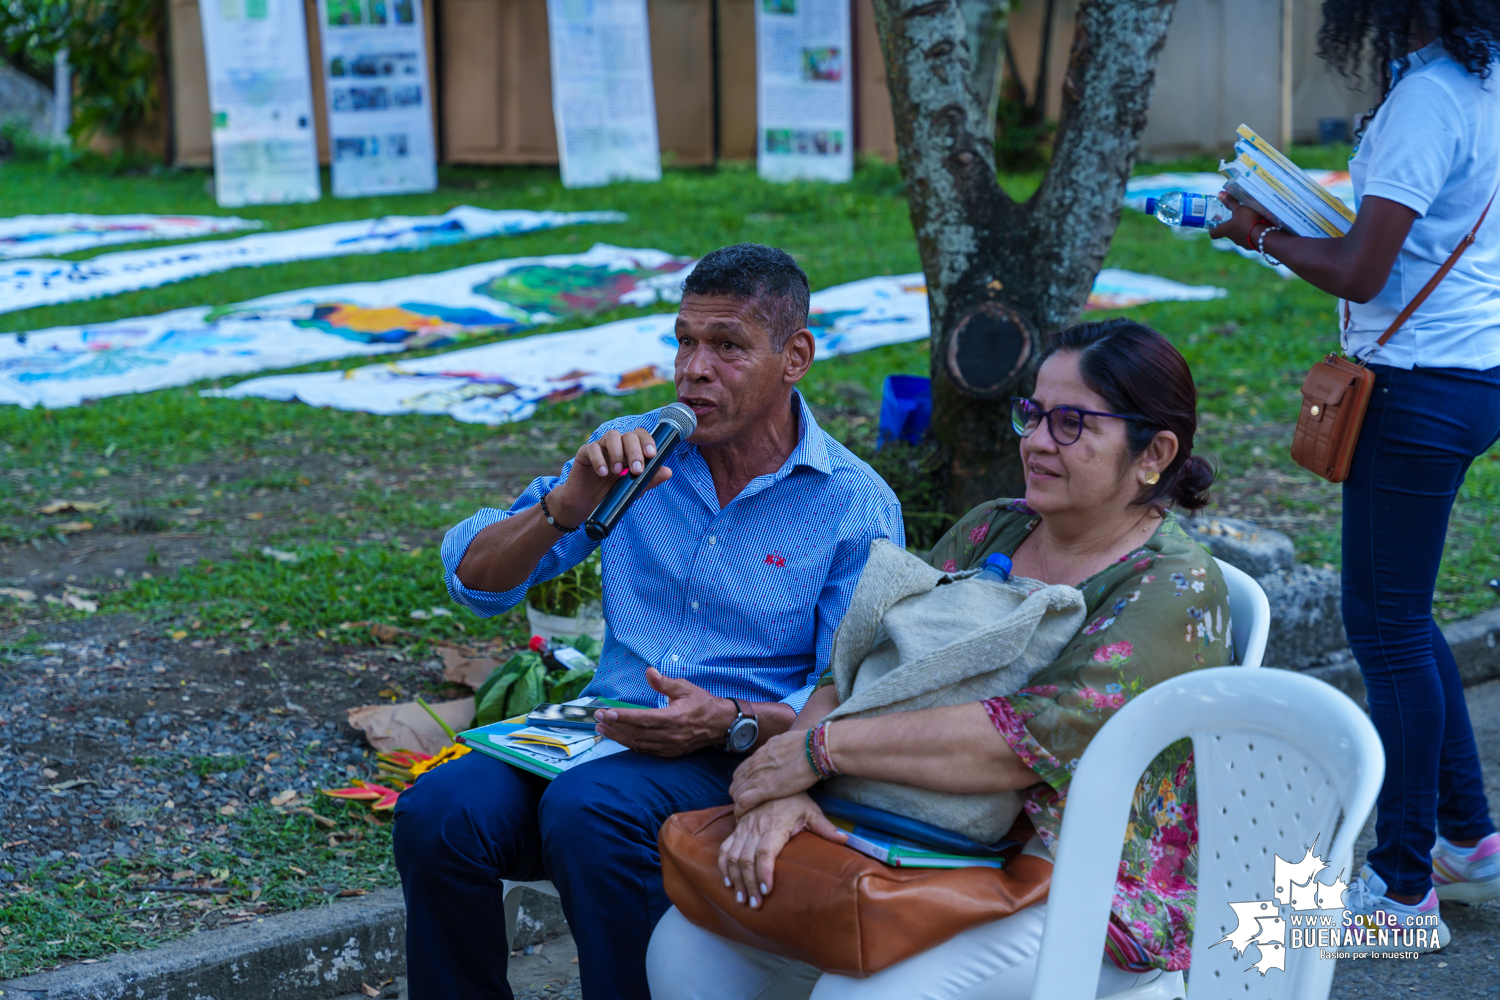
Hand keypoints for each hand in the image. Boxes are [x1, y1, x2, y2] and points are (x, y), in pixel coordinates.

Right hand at [548, 427, 671, 525]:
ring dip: (618, 453)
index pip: (641, 436)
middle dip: (635, 451)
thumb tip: (668, 471)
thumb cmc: (611, 493)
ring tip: (618, 472)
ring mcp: (600, 447)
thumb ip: (649, 479)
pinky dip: (599, 460)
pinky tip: (603, 473)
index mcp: (630, 450)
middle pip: (628, 435)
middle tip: (636, 470)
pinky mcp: (584, 453)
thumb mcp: (633, 488)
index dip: (648, 441)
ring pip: (612, 436)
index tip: (651, 455)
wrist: (586, 504)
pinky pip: (592, 448)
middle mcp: (617, 445)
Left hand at [594, 668, 735, 756]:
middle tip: (597, 719)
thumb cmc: (703, 703)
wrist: (721, 725)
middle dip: (614, 726)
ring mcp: (669, 747)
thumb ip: (665, 682)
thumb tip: (649, 672)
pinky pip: (645, 750)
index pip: (643, 719)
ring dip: (618, 737)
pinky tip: (619, 737)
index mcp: (674, 718)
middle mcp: (670, 735)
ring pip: (638, 744)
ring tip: (601, 729)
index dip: (624, 717)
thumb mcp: (685, 688)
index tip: (607, 713)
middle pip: (636, 733)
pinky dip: (630, 744)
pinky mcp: (669, 753)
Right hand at [718, 792, 845, 907]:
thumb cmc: (795, 798)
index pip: (765, 852)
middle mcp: (755, 828)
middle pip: (746, 859)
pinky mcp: (737, 828)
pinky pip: (725, 848)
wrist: (774, 779)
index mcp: (774, 826)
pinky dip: (724, 866)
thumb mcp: (812, 810)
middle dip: (749, 884)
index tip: (766, 891)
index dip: (764, 872)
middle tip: (754, 905)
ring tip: (741, 900)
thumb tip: (844, 840)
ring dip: (736, 879)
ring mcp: (744, 828)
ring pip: (733, 856)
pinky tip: (728, 882)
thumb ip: (825, 827)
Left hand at [730, 727, 819, 815]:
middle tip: (744, 802)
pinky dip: (740, 810)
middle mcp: (755, 764)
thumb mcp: (785, 741)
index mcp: (761, 754)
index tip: (746, 789)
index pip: (742, 770)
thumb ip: (777, 747)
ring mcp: (758, 776)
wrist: (814, 749)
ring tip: (743, 811)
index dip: (742, 782)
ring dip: (738, 802)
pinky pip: (743, 801)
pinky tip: (741, 816)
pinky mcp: (765, 789)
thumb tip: (777, 747)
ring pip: (736, 792)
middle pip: (736, 782)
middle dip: (738, 792)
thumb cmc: (806, 745)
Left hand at [1208, 192, 1265, 248]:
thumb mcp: (1239, 209)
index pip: (1213, 233)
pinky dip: (1251, 232)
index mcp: (1226, 231)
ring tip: (1248, 218)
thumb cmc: (1248, 222)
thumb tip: (1220, 194)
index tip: (1216, 220)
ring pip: (1239, 235)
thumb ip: (1230, 202)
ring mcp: (1243, 243)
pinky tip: (1257, 225)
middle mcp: (1232, 239)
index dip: (1212, 228)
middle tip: (1234, 216)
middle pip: (1228, 232)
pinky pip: (1250, 238)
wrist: (1265, 236)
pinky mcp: (1253, 245)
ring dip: (1242, 228)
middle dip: (1230, 225)